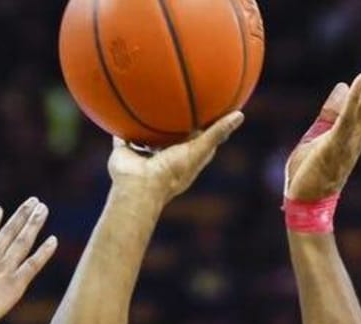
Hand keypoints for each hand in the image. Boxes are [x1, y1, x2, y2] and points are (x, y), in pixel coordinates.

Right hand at [0, 198, 57, 323]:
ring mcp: (1, 271)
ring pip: (22, 242)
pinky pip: (32, 265)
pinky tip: (53, 240)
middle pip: (7, 232)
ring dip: (33, 224)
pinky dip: (44, 252)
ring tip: (43, 209)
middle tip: (33, 201)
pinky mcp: (14, 285)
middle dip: (21, 215)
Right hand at [107, 112, 244, 207]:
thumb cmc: (172, 172)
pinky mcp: (125, 152)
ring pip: (147, 136)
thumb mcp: (199, 149)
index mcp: (183, 159)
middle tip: (179, 100)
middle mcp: (164, 157)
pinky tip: (119, 109)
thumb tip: (240, 114)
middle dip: (175, 123)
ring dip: (147, 124)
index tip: (209, 111)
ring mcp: (144, 156)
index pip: (198, 141)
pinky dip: (120, 126)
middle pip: (172, 137)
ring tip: (149, 100)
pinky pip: (122, 137)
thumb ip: (218, 132)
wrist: (139, 186)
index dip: (204, 128)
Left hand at [285, 45, 360, 201]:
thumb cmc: (310, 173)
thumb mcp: (319, 135)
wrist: (304, 203)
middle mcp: (358, 134)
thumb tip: (343, 85)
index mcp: (355, 131)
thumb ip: (332, 112)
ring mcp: (349, 140)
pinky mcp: (335, 146)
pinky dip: (355, 98)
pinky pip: (348, 119)